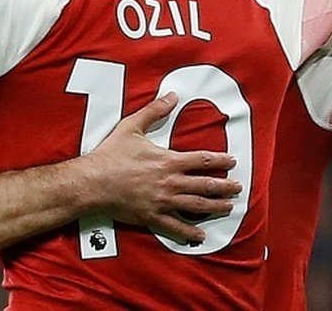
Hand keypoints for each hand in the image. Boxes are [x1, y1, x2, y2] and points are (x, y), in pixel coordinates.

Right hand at [86, 92, 241, 243]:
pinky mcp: (152, 217)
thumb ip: (154, 110)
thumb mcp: (132, 126)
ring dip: (215, 207)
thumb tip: (172, 95)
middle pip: (206, 185)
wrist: (93, 182)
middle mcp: (170, 182)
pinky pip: (176, 227)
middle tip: (238, 187)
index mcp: (168, 161)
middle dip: (225, 186)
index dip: (220, 160)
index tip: (232, 162)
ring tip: (228, 208)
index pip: (202, 160)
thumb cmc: (111, 155)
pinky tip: (201, 236)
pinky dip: (190, 232)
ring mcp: (163, 202)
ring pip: (196, 206)